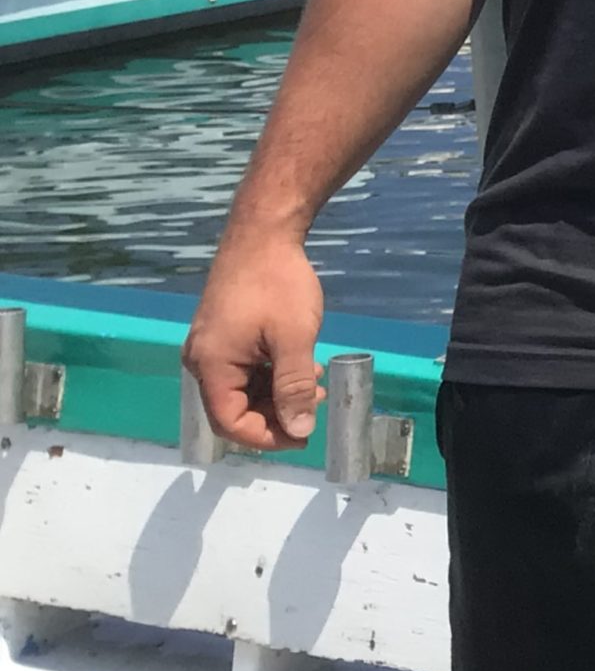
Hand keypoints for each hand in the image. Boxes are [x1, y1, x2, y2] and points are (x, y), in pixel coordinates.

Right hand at [182, 230, 325, 450]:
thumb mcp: (293, 339)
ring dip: (277, 394)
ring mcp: (210, 346)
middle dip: (276, 414)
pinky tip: (302, 367)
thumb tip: (298, 429)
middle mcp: (201, 360)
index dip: (266, 436)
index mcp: (210, 366)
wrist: (263, 234)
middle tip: (316, 405)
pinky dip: (271, 375)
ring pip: (241, 389)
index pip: (230, 422)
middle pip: (234, 408)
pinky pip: (243, 369)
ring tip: (316, 386)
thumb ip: (294, 387)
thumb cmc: (278, 284)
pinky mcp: (223, 334)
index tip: (304, 435)